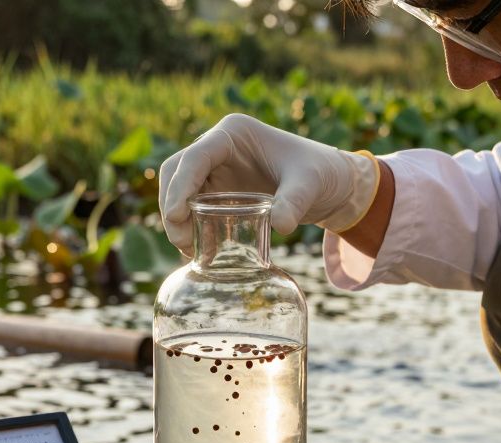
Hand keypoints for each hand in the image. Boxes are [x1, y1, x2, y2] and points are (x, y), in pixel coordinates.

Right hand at [157, 114, 378, 255]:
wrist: (329, 182)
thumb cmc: (319, 171)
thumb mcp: (310, 183)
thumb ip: (295, 201)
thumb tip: (280, 227)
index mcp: (233, 133)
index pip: (195, 157)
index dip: (180, 185)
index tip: (176, 216)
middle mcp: (217, 146)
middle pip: (176, 172)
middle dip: (172, 206)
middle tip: (181, 241)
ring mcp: (215, 168)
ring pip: (179, 190)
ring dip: (177, 220)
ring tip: (187, 251)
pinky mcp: (218, 189)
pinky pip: (193, 207)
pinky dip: (190, 227)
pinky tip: (196, 251)